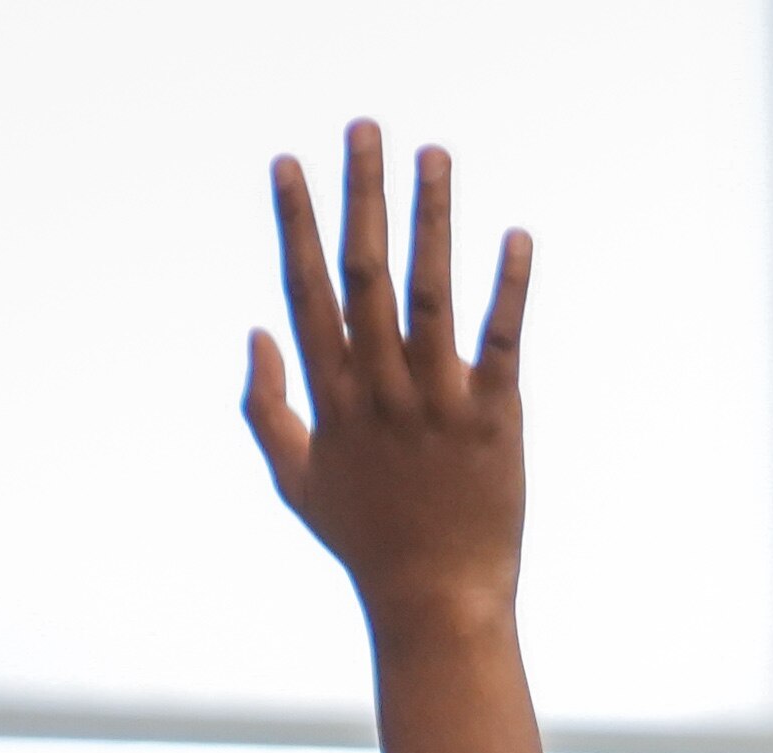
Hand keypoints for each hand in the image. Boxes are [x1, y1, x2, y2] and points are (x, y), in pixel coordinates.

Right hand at [245, 123, 531, 634]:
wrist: (436, 603)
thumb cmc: (367, 543)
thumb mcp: (294, 480)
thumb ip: (264, 406)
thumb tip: (256, 330)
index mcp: (331, 397)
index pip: (307, 291)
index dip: (296, 224)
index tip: (287, 164)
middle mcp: (380, 391)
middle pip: (363, 275)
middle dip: (361, 196)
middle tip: (364, 128)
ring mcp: (437, 404)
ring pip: (429, 295)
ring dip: (432, 219)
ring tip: (435, 155)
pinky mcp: (494, 422)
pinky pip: (502, 344)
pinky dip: (509, 290)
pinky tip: (516, 238)